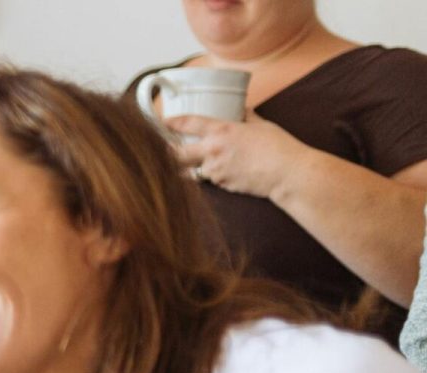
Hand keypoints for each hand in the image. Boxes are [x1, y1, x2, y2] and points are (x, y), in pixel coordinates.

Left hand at [169, 114, 320, 200]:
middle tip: (163, 151)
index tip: (162, 122)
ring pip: (191, 170)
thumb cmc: (279, 146)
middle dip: (167, 154)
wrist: (289, 174)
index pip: (187, 124)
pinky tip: (223, 172)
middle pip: (176, 155)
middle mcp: (213, 150)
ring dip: (190, 168)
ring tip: (192, 164)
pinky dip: (211, 176)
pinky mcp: (222, 185)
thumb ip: (247, 117)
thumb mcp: (262, 125)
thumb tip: (242, 109)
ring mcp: (216, 170)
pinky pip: (209, 180)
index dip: (171, 123)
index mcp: (222, 131)